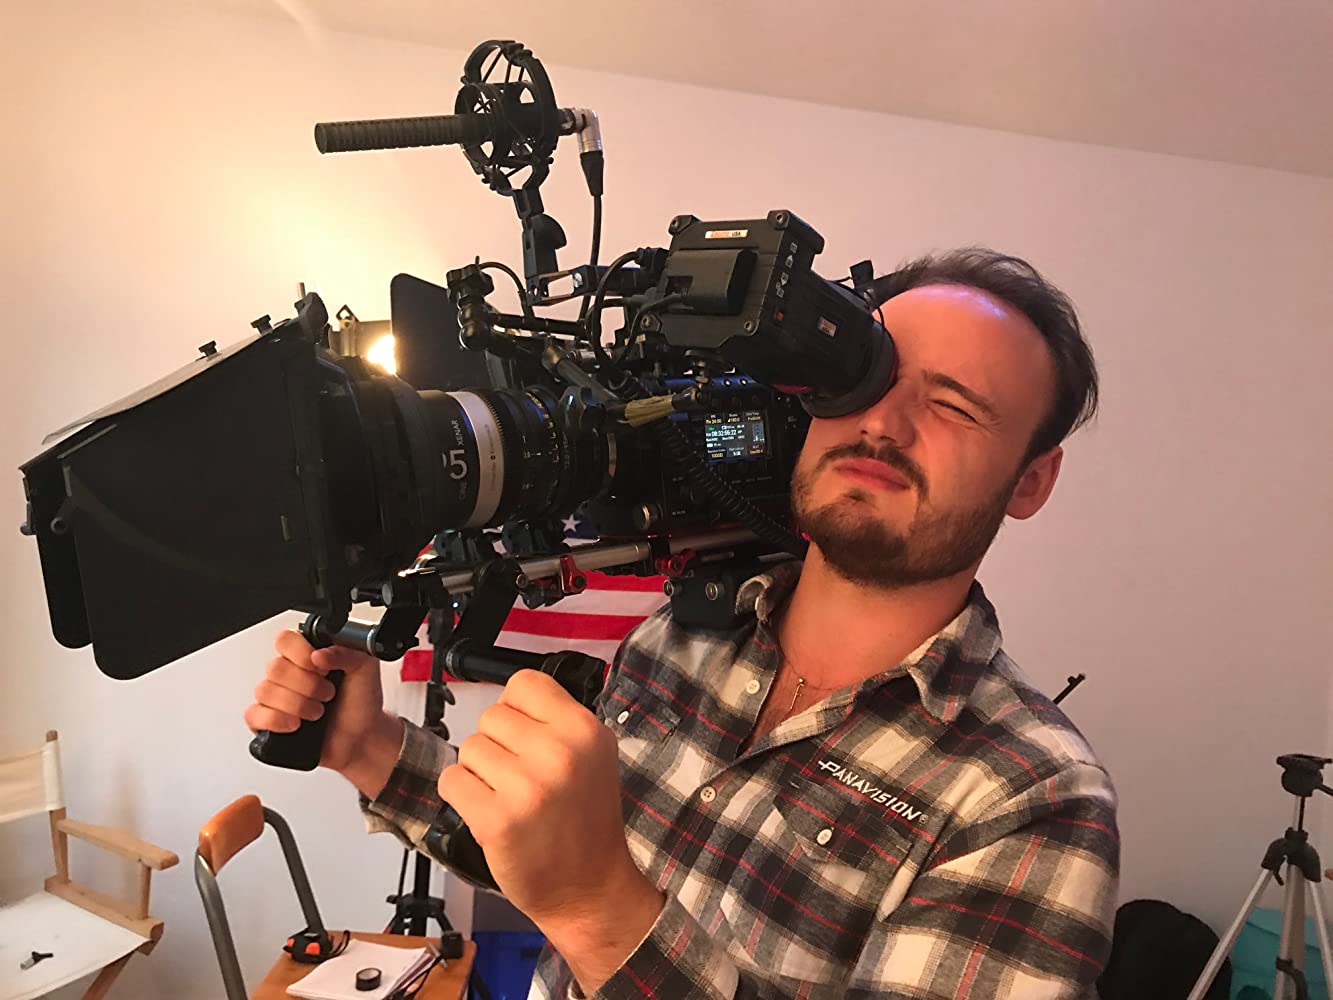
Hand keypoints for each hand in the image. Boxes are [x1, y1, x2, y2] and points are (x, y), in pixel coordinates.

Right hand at [244, 630, 401, 790]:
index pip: (285, 640)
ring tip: (318, 712)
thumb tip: (319, 654)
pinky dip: (276, 720)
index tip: (322, 668)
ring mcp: (276, 698)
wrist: (361, 737)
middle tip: (327, 693)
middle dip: (307, 685)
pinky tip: (296, 724)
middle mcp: (288, 674)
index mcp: (307, 655)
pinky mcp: (268, 722)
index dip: (301, 653)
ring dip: (297, 704)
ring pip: (265, 691)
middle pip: (275, 667)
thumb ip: (346, 652)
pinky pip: (254, 715)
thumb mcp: (365, 668)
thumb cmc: (361, 702)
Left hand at [440, 670, 663, 972]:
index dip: (516, 709)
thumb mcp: (593, 755)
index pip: (523, 683)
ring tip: (507, 798)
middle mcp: (558, 752)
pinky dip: (462, 796)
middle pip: (491, 716)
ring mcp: (527, 787)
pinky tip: (489, 813)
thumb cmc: (586, 820)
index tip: (525, 738)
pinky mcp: (497, 820)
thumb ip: (557, 721)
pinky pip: (451, 781)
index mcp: (584, 729)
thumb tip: (510, 700)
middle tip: (519, 777)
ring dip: (478, 772)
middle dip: (497, 745)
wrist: (590, 887)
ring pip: (469, 748)